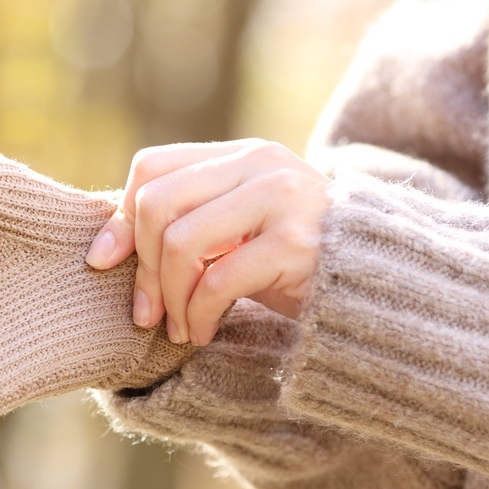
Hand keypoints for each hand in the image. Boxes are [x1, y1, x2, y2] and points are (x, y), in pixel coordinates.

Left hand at [84, 139, 331, 346]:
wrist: (385, 285)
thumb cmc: (296, 262)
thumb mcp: (236, 230)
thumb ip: (187, 221)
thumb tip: (102, 249)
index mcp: (241, 154)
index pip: (152, 166)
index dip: (120, 218)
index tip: (104, 263)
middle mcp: (260, 164)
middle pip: (157, 203)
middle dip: (141, 267)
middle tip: (145, 313)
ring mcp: (283, 198)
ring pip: (181, 242)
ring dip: (168, 297)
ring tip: (176, 327)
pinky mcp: (298, 243)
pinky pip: (218, 280)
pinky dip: (198, 314)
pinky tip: (202, 333)